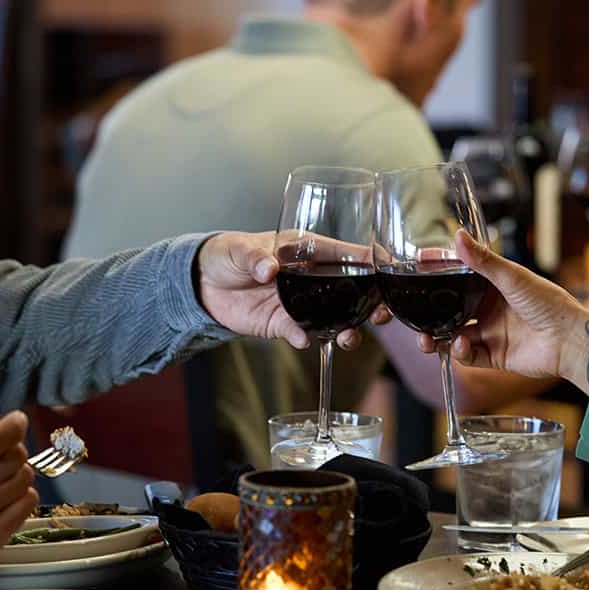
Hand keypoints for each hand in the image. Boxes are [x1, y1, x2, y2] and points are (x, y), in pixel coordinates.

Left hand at [196, 231, 364, 349]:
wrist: (201, 285)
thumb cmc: (225, 254)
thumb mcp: (237, 248)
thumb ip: (254, 257)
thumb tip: (269, 268)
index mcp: (307, 251)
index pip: (347, 255)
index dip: (370, 262)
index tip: (387, 271)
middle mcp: (311, 278)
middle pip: (351, 290)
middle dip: (370, 303)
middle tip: (380, 314)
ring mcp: (300, 303)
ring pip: (335, 318)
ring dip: (347, 329)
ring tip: (349, 337)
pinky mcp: (282, 324)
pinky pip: (301, 333)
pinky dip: (305, 338)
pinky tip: (304, 340)